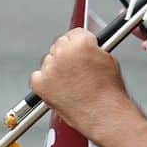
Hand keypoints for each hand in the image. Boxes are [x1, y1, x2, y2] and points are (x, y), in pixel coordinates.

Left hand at [31, 28, 130, 144]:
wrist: (104, 113)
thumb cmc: (108, 91)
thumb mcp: (107, 59)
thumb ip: (92, 49)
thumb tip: (85, 48)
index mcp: (81, 42)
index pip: (74, 33)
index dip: (78, 43)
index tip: (79, 50)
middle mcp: (63, 52)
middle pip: (59, 45)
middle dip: (66, 54)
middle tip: (74, 67)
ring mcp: (50, 68)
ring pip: (48, 60)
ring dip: (56, 68)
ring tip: (69, 81)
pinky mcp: (40, 84)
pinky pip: (37, 76)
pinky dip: (44, 81)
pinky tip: (58, 87)